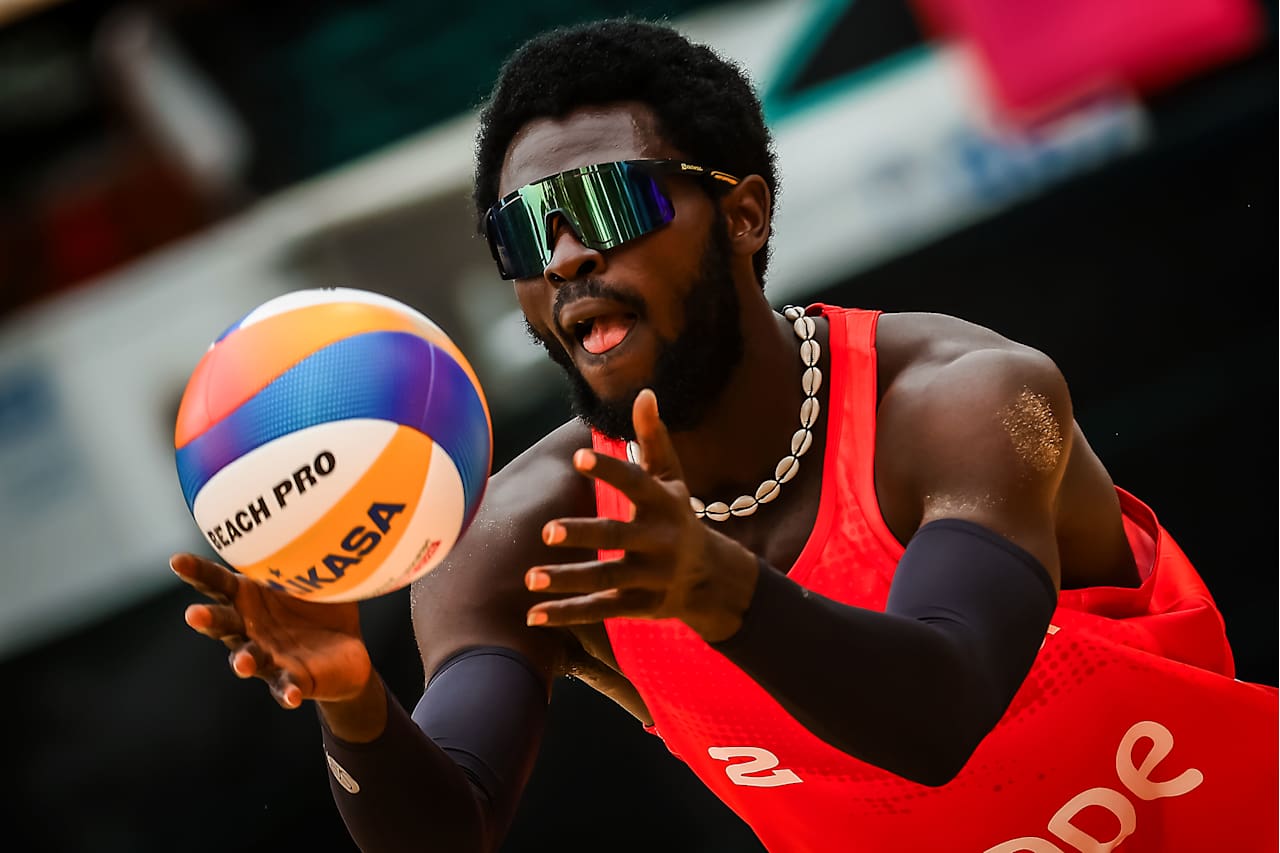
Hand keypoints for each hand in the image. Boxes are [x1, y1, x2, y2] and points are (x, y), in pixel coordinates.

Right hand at [171, 552, 370, 709]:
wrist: (345, 654)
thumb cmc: (319, 607)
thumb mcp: (316, 576)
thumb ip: (311, 552)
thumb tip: (322, 506)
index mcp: (249, 598)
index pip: (217, 583)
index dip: (196, 573)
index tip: (176, 561)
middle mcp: (249, 628)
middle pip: (222, 623)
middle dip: (208, 620)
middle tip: (194, 615)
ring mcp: (267, 656)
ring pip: (248, 658)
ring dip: (243, 661)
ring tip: (243, 663)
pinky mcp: (291, 679)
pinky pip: (285, 687)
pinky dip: (286, 692)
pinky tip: (291, 696)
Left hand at [524, 389, 757, 641]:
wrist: (710, 578)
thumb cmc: (677, 515)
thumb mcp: (671, 477)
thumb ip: (653, 438)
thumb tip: (644, 392)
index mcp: (664, 503)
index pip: (635, 483)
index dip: (608, 469)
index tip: (578, 455)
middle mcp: (659, 542)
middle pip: (619, 537)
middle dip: (585, 534)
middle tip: (547, 531)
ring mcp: (650, 577)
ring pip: (605, 579)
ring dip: (568, 581)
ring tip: (529, 578)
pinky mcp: (638, 606)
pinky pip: (599, 611)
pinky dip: (567, 615)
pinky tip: (533, 615)